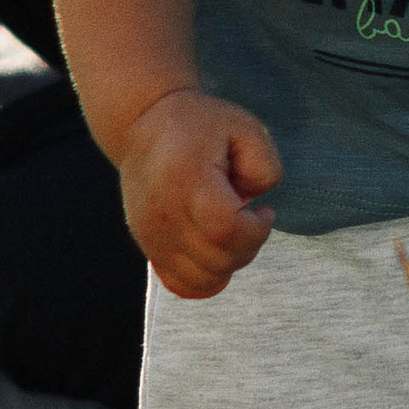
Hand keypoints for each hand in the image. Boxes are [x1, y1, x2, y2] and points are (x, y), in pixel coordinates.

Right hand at [118, 88, 281, 299]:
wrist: (144, 124)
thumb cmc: (200, 125)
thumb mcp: (245, 127)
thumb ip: (264, 167)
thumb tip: (252, 203)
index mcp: (187, 180)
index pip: (226, 229)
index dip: (256, 230)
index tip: (264, 212)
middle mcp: (164, 214)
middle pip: (216, 260)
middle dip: (248, 247)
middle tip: (251, 220)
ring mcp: (151, 235)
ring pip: (201, 279)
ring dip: (229, 263)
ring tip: (232, 232)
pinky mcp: (148, 246)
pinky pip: (180, 284)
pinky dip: (205, 279)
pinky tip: (214, 250)